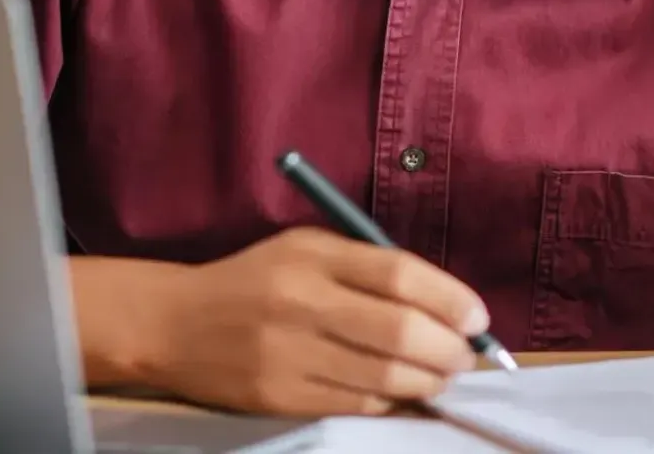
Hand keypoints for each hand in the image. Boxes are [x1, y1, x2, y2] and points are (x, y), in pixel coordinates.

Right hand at [82, 227, 488, 416]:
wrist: (174, 324)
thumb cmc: (256, 279)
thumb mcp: (306, 249)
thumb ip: (368, 267)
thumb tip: (444, 303)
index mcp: (313, 255)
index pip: (400, 275)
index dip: (451, 298)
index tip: (478, 318)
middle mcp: (303, 302)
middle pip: (400, 332)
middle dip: (450, 350)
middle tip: (468, 356)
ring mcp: (290, 354)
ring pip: (384, 377)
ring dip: (430, 381)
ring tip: (443, 376)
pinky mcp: (280, 397)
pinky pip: (356, 404)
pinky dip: (390, 400)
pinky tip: (401, 392)